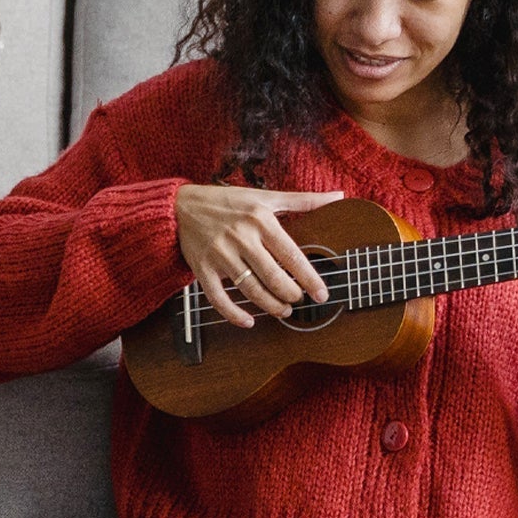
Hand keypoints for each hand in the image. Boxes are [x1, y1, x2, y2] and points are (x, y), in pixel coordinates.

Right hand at [175, 184, 344, 328]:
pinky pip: (218, 299)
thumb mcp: (265, 197)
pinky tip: (249, 321)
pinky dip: (234, 314)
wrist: (180, 206)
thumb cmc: (228, 202)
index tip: (322, 294)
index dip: (309, 278)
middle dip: (290, 295)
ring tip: (282, 311)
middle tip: (298, 302)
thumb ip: (302, 200)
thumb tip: (337, 195)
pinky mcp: (202, 269)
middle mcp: (241, 237)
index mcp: (260, 220)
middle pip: (273, 277)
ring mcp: (220, 255)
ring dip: (270, 306)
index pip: (291, 255)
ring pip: (251, 290)